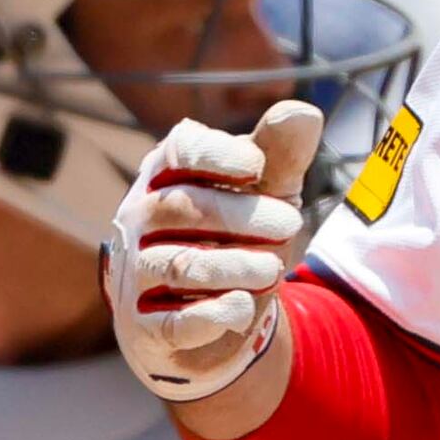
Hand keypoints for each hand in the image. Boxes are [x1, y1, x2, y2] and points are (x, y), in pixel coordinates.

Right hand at [108, 100, 319, 401]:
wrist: (214, 318)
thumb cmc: (239, 236)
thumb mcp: (268, 192)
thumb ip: (281, 155)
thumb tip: (304, 112)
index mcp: (166, 174)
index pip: (180, 151)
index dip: (219, 153)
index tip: (258, 166)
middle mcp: (140, 219)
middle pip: (184, 207)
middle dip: (243, 215)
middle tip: (290, 224)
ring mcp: (136, 274)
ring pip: (181, 265)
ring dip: (235, 266)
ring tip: (275, 269)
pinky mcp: (145, 327)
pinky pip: (175, 322)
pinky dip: (213, 315)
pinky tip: (243, 307)